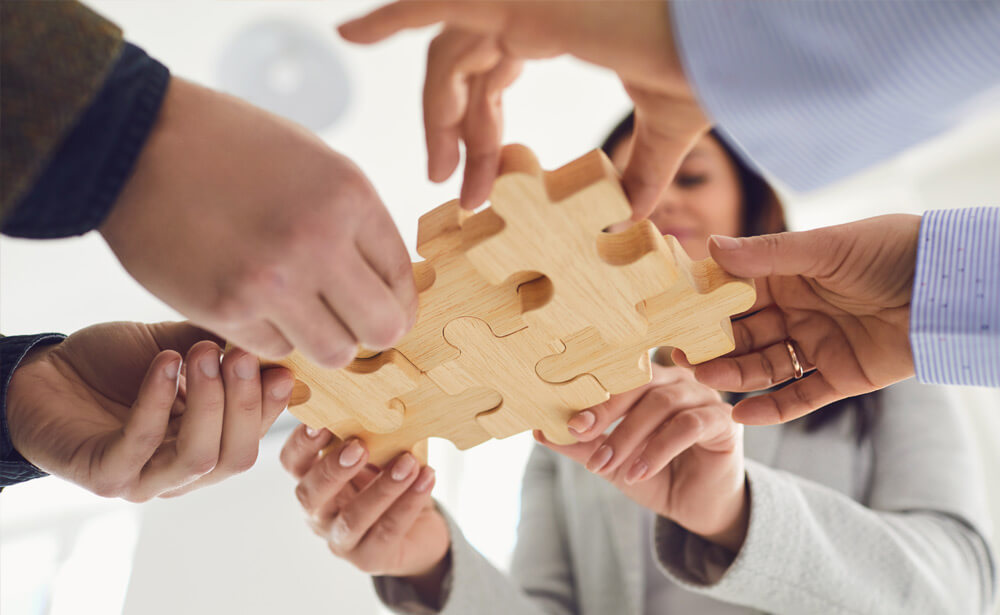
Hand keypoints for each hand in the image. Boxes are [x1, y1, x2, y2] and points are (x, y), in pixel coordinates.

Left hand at [6, 321, 293, 500]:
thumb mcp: (179, 345)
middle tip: (241, 355)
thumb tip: (271, 336)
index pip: (256, 434)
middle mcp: (183, 471)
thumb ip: (221, 345)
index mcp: (209, 444)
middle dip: (246, 405)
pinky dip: (156, 401)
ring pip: (198, 458)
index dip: (272, 404)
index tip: (282, 364)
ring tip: (203, 354)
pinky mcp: (105, 476)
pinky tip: (164, 364)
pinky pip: (140, 444)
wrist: (43, 374)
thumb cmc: (115, 364)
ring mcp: (145, 480)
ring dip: (209, 403)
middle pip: (236, 456)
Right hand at [99, 78, 416, 367]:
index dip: (396, 302)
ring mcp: (271, 281)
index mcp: (350, 196)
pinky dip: (268, 333)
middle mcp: (319, 242)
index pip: (403, 281)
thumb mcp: (315, 161)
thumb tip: (386, 281)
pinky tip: (249, 298)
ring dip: (321, 338)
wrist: (135, 142)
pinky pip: (273, 348)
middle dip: (371, 331)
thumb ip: (356, 221)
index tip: (381, 306)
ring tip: (298, 310)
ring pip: (333, 353)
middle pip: (382, 330)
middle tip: (350, 321)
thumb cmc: (230, 146)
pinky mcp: (225, 309)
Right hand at [280, 427, 447, 605]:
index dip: (301, 443)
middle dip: (333, 469)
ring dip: (382, 488)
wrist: (419, 528)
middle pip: (311, 494)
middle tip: (360, 447)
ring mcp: (341, 540)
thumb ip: (373, 431)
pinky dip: (408, 503)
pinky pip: (388, 531)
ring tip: (408, 463)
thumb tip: (386, 401)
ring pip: (353, 518)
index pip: (292, 462)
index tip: (321, 421)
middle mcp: (319, 512)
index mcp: (313, 480)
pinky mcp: (369, 558)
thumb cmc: (389, 479)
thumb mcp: (379, 453)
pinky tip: (426, 479)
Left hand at [339, 0, 709, 217]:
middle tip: (458, 193)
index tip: (480, 195)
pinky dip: (388, 15)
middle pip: (464, 77)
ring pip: (448, 57)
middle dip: (459, 138)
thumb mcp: (666, 127)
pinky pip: (434, 6)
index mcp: (554, 30)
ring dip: (437, 116)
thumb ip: (641, 171)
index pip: (493, 85)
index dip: (482, 141)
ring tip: (438, 172)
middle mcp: (527, 11)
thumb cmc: (706, 60)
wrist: (730, 32)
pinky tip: (349, 33)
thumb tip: (630, 224)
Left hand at [543, 365, 746, 551]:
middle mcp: (677, 380)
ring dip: (628, 437)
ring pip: (661, 404)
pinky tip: (638, 472)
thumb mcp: (610, 459)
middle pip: (639, 381)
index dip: (592, 394)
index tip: (570, 423)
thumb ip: (580, 444)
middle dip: (607, 410)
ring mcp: (703, 396)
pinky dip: (658, 449)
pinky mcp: (723, 421)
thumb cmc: (653, 474)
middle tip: (582, 438)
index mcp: (648, 380)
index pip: (617, 374)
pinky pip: (688, 426)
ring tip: (607, 467)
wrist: (693, 507)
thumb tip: (538, 430)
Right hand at [674, 214, 919, 424]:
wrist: (950, 288)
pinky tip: (742, 414)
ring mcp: (819, 345)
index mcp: (790, 275)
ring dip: (735, 373)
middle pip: (744, 334)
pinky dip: (773, 409)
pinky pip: (801, 397)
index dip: (704, 304)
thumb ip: (767, 254)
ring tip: (705, 378)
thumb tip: (711, 247)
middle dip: (712, 345)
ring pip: (766, 366)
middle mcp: (799, 311)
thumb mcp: (825, 247)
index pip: (736, 292)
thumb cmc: (889, 252)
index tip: (672, 314)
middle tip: (679, 356)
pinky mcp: (843, 377)